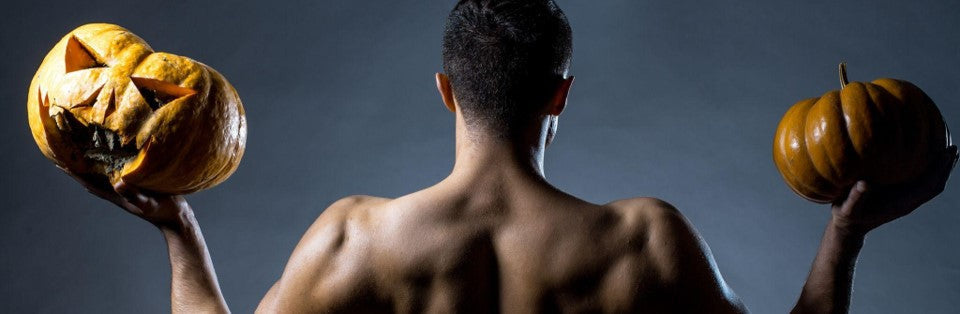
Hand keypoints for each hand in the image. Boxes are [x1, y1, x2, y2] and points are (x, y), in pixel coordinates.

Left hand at [59, 166, 189, 227]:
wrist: (176, 217)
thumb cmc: (163, 210)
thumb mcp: (148, 202)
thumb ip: (133, 194)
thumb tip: (118, 183)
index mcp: (117, 195)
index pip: (90, 183)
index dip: (75, 175)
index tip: (60, 164)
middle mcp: (118, 192)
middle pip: (92, 179)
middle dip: (78, 169)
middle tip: (64, 155)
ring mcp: (126, 190)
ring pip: (102, 177)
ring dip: (90, 167)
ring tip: (81, 155)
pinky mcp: (136, 186)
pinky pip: (115, 175)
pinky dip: (107, 168)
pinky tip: (108, 162)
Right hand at [831, 145, 958, 235]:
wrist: (849, 226)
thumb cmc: (848, 216)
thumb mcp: (848, 209)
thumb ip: (856, 197)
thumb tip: (864, 183)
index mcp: (902, 204)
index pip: (928, 186)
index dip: (939, 170)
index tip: (946, 152)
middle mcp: (908, 201)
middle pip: (935, 185)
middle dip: (945, 167)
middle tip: (953, 147)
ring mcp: (906, 198)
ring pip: (930, 184)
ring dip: (940, 168)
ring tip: (947, 149)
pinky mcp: (901, 194)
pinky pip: (920, 181)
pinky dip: (928, 169)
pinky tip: (924, 156)